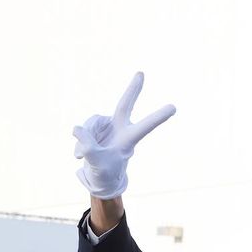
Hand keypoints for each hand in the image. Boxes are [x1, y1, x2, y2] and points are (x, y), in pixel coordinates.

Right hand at [73, 72, 175, 198]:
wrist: (98, 179)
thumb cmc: (104, 172)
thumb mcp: (96, 162)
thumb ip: (88, 146)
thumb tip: (77, 128)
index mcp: (129, 139)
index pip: (145, 126)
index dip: (158, 117)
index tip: (174, 107)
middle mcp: (119, 129)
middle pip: (125, 105)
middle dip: (132, 90)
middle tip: (141, 73)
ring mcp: (106, 127)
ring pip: (90, 124)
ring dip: (84, 139)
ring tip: (82, 156)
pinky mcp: (93, 129)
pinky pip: (81, 130)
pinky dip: (79, 142)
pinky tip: (79, 156)